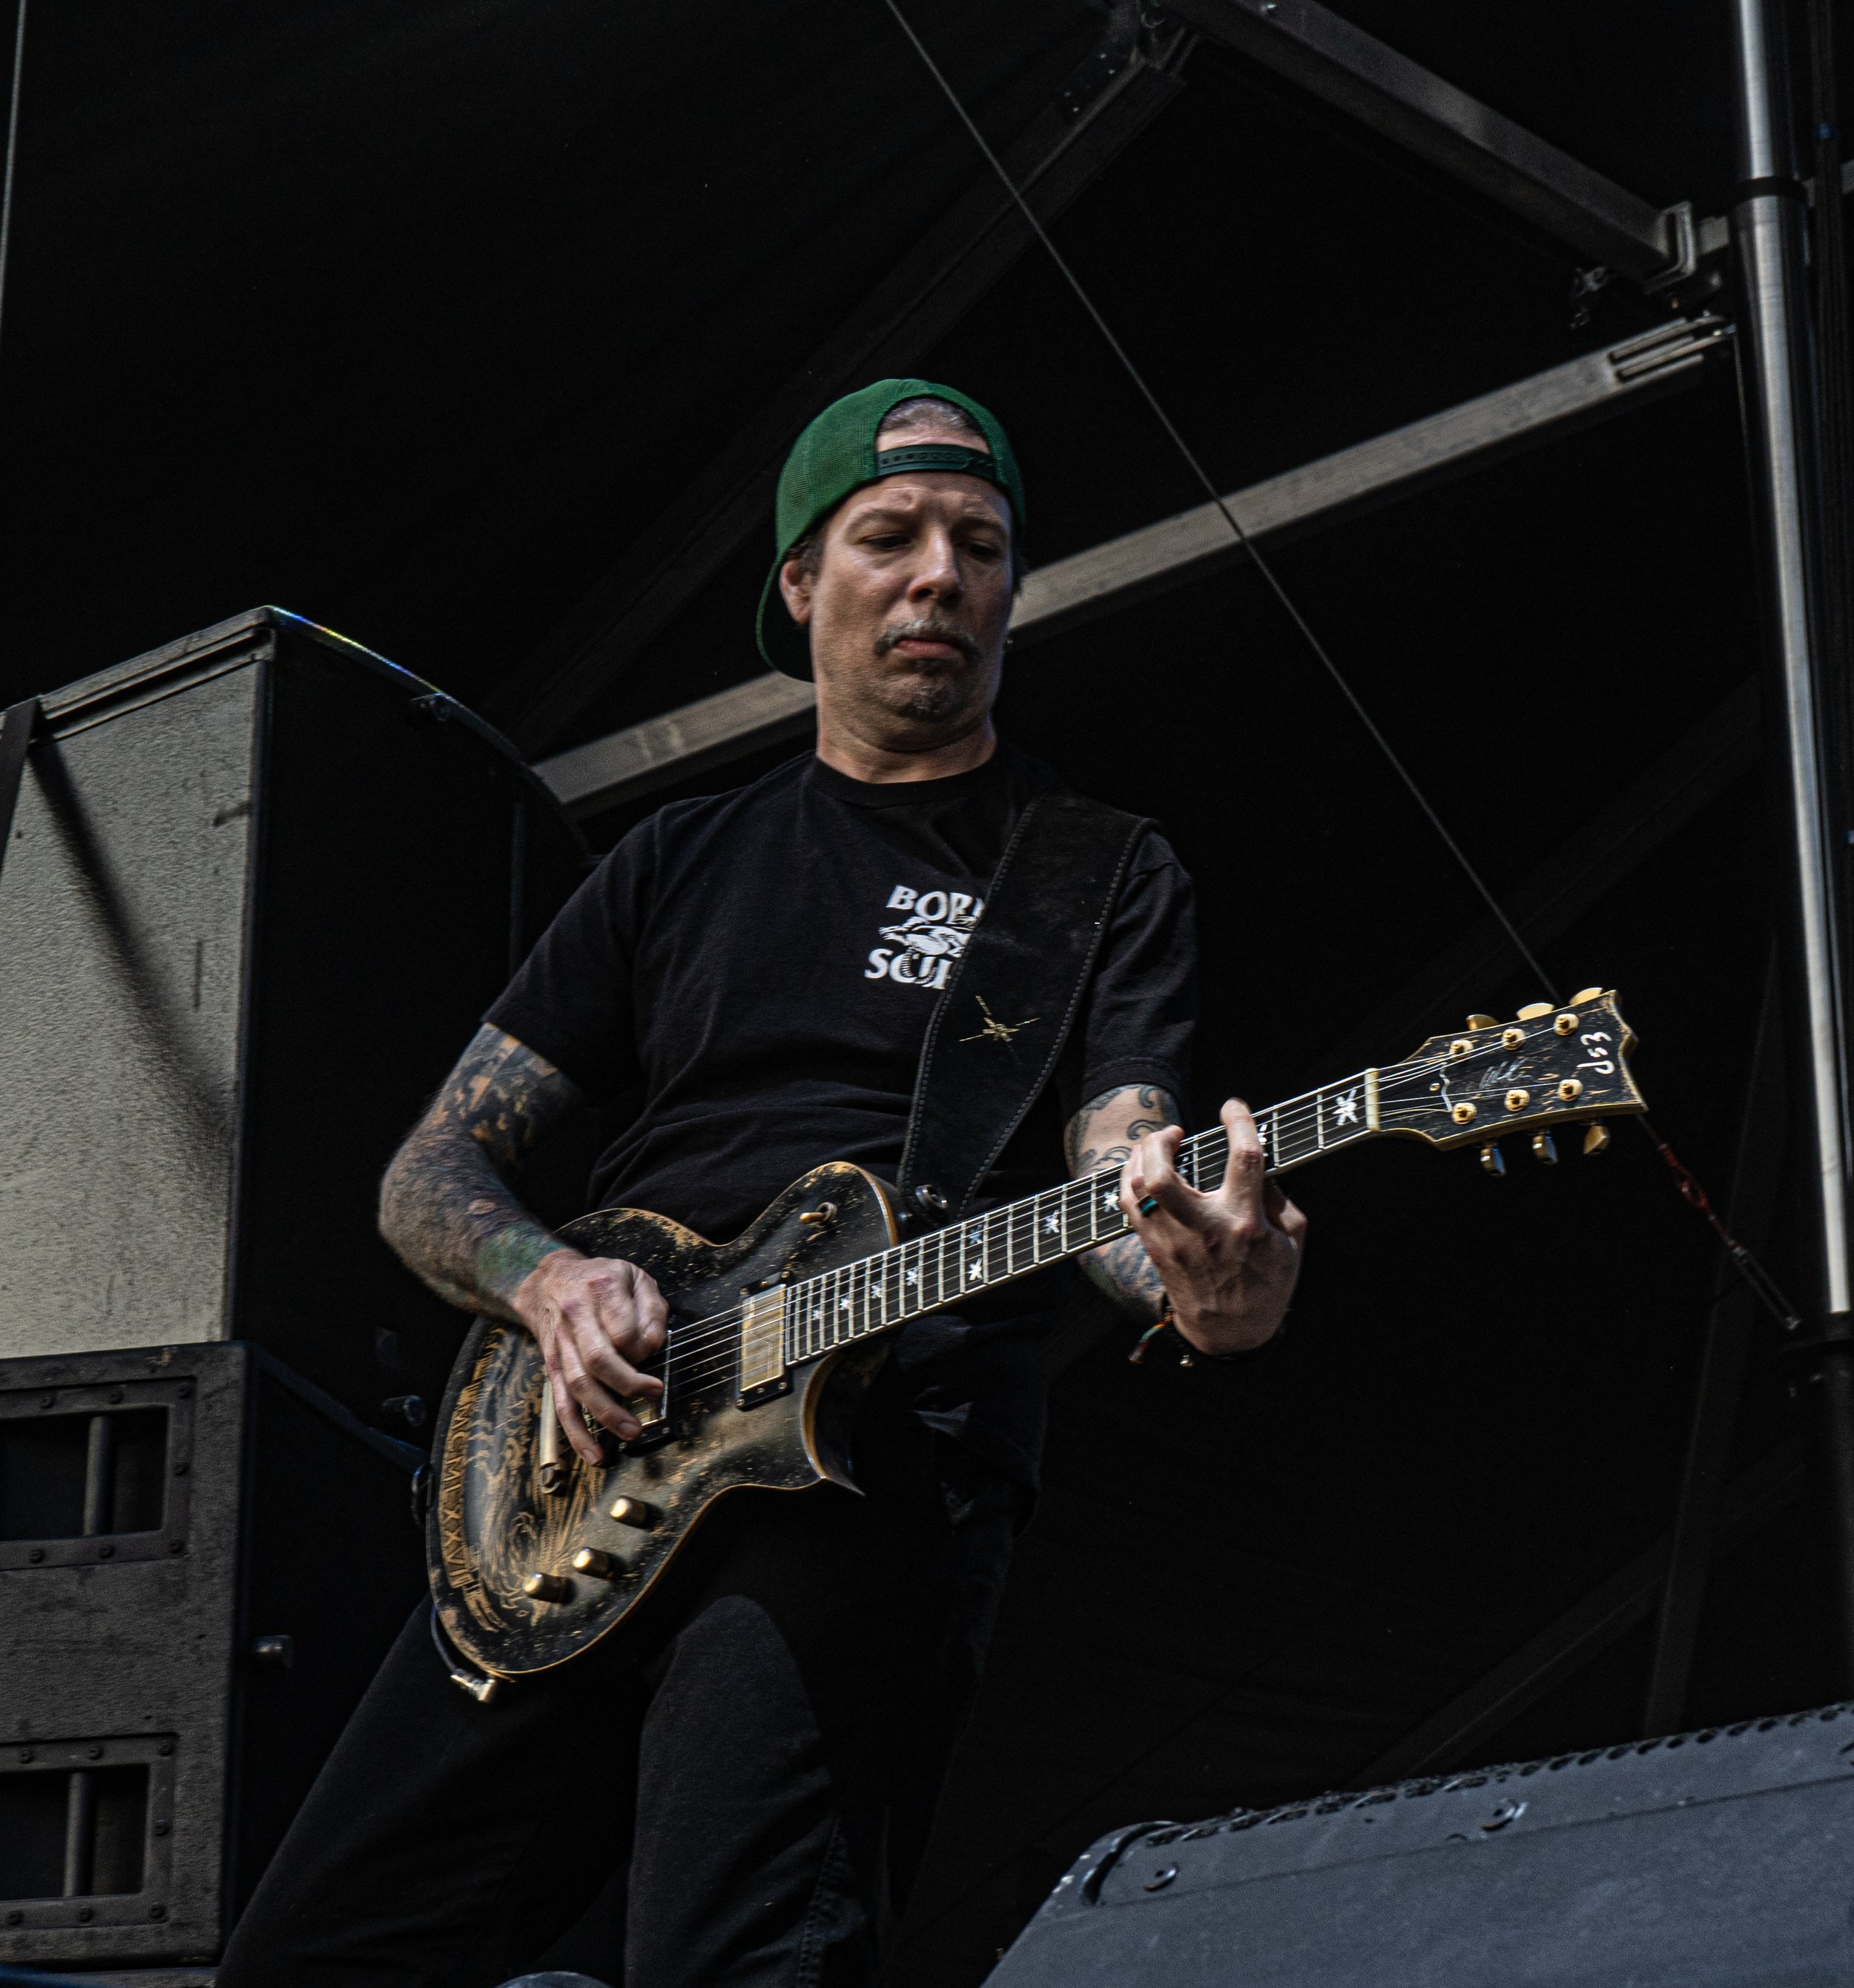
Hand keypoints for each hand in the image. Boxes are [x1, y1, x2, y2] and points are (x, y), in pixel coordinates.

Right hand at [511, 1249, 668, 1458]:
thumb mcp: (635, 1277)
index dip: (642, 1348)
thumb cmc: (600, 1279)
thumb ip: (651, 1309)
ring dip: (605, 1413)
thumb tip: (653, 1346)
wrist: (550, 1280)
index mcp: (600, 1290)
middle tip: (653, 1395)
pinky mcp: (552, 1367)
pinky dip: (577, 1432)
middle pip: (598, 1359)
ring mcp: (560, 1345)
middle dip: (627, 1384)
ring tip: (631, 1432)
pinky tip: (594, 1453)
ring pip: (579, 1385)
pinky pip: (561, 1403)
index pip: (622, 1329)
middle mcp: (575, 1318)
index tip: (653, 1354)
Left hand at [1120, 1098, 1305, 1355]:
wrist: (1231, 1333)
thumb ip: (1279, 1197)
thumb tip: (1258, 1160)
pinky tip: (1146, 1169)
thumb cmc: (1267, 1284)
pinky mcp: (1154, 1248)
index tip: (1233, 1107)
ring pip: (1138, 1188)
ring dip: (1142, 1155)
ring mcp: (1172, 1240)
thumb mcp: (1293, 1240)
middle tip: (1176, 1132)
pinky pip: (1129, 1203)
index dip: (1239, 1122)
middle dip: (1161, 1141)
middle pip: (1163, 1175)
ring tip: (1158, 1145)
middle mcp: (1203, 1230)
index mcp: (1244, 1224)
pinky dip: (1131, 1177)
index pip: (1243, 1158)